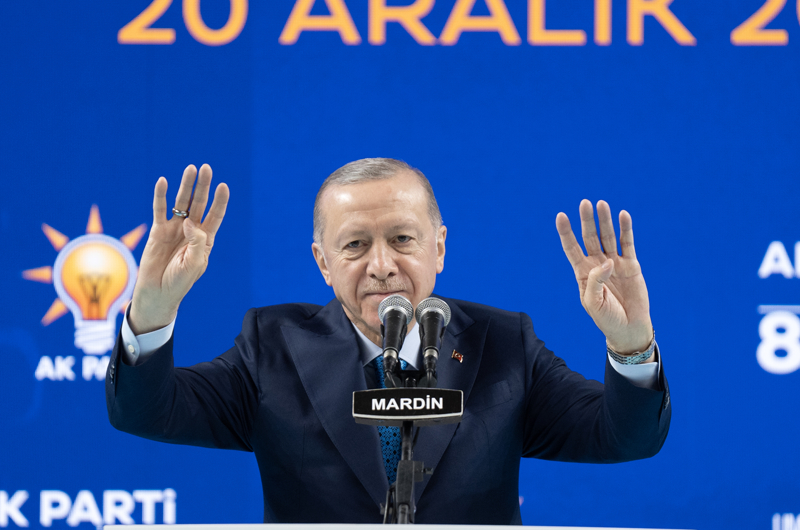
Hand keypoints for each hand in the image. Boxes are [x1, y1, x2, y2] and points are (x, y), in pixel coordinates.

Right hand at [129, 164, 229, 333]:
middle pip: (199, 204)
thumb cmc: (180, 282)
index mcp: (205, 240)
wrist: (158, 293)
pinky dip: (160, 196)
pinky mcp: (158, 231)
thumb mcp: (195, 264)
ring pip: (181, 203)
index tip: (223, 186)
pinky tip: (163, 181)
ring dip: (185, 186)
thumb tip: (190, 222)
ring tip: (190, 169)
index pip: (215, 216)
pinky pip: (159, 210)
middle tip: (206, 168)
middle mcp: (191, 231)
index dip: (219, 201)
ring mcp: (174, 229)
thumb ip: (196, 242)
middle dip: (203, 186)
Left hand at [555, 199, 652, 354]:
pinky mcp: (631, 265)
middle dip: (587, 221)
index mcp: (582, 273)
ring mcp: (614, 263)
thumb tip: (608, 261)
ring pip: (608, 237)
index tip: (560, 216)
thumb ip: (595, 281)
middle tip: (585, 203)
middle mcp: (597, 264)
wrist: (628, 329)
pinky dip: (626, 229)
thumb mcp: (593, 303)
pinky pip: (627, 243)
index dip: (566, 233)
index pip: (571, 248)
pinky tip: (623, 215)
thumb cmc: (606, 319)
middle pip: (589, 237)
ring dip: (605, 220)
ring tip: (602, 204)